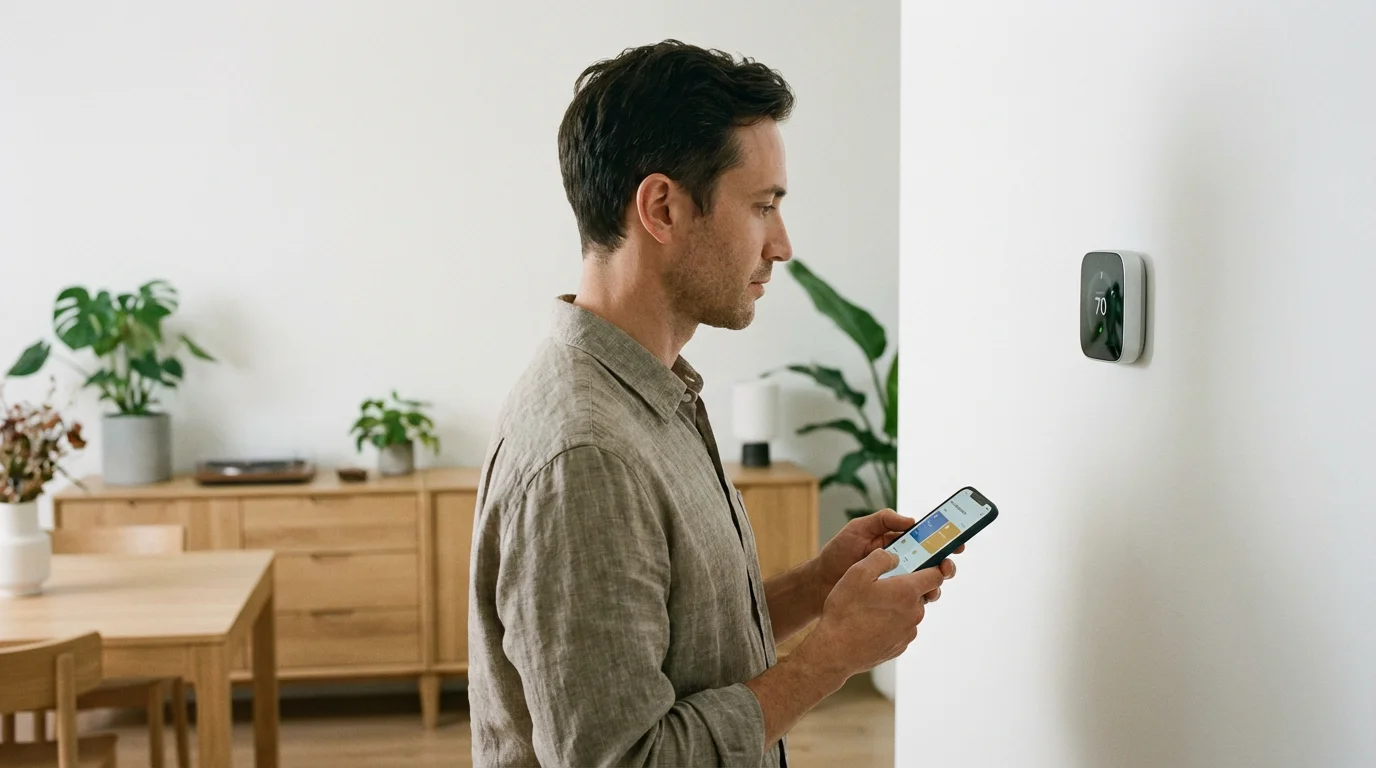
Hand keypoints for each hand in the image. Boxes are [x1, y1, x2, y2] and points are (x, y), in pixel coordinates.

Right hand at [797, 548, 950, 678]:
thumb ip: (880, 558)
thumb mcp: (858, 573)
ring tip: (871, 607)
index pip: (936, 576)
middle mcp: (914, 612)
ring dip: (898, 606)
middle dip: (906, 587)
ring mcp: (908, 632)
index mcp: (907, 591)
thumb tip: (895, 557)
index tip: (923, 564)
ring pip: (910, 612)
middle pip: (921, 594)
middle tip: (882, 586)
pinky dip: (891, 623)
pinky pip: (901, 628)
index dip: (933, 567)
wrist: (836, 650)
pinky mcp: (900, 646)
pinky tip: (870, 623)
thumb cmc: (846, 610)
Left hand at [813, 508, 961, 608]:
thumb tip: (912, 521)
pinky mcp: (891, 600)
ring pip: (926, 584)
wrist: (820, 583)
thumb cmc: (837, 553)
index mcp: (896, 543)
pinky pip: (912, 601)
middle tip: (946, 567)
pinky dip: (920, 600)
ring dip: (935, 584)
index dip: (944, 541)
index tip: (957, 542)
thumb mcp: (858, 529)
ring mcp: (897, 582)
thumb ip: (883, 520)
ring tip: (932, 585)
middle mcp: (901, 563)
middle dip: (945, 564)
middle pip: (932, 564)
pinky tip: (919, 599)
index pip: (925, 540)